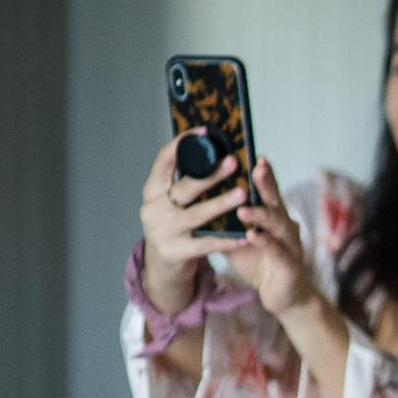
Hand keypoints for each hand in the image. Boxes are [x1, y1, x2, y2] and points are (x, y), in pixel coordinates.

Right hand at [138, 131, 248, 308]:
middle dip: (210, 174)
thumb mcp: (173, 203)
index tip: (203, 131)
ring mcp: (162, 232)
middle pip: (184, 188)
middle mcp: (153, 209)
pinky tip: (245, 234)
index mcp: (152, 191)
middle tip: (233, 162)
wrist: (164, 266)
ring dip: (221, 203)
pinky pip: (206, 243)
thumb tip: (216, 152)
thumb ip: (186, 182)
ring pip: (196, 215)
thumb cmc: (176, 227)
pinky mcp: (175, 252)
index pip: (163, 161)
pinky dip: (226, 239)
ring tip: (242, 194)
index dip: (182, 144)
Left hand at [221, 158, 317, 315]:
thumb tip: (200, 199)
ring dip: (261, 214)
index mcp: (272, 216)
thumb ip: (227, 219)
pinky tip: (253, 236)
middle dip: (266, 184)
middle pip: (275, 200)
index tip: (253, 155)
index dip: (262, 173)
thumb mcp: (240, 236)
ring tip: (243, 207)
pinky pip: (277, 250)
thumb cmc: (261, 262)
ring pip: (277, 224)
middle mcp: (284, 225)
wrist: (284, 295)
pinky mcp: (289, 265)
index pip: (267, 190)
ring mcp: (290, 244)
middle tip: (255, 168)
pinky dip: (265, 242)